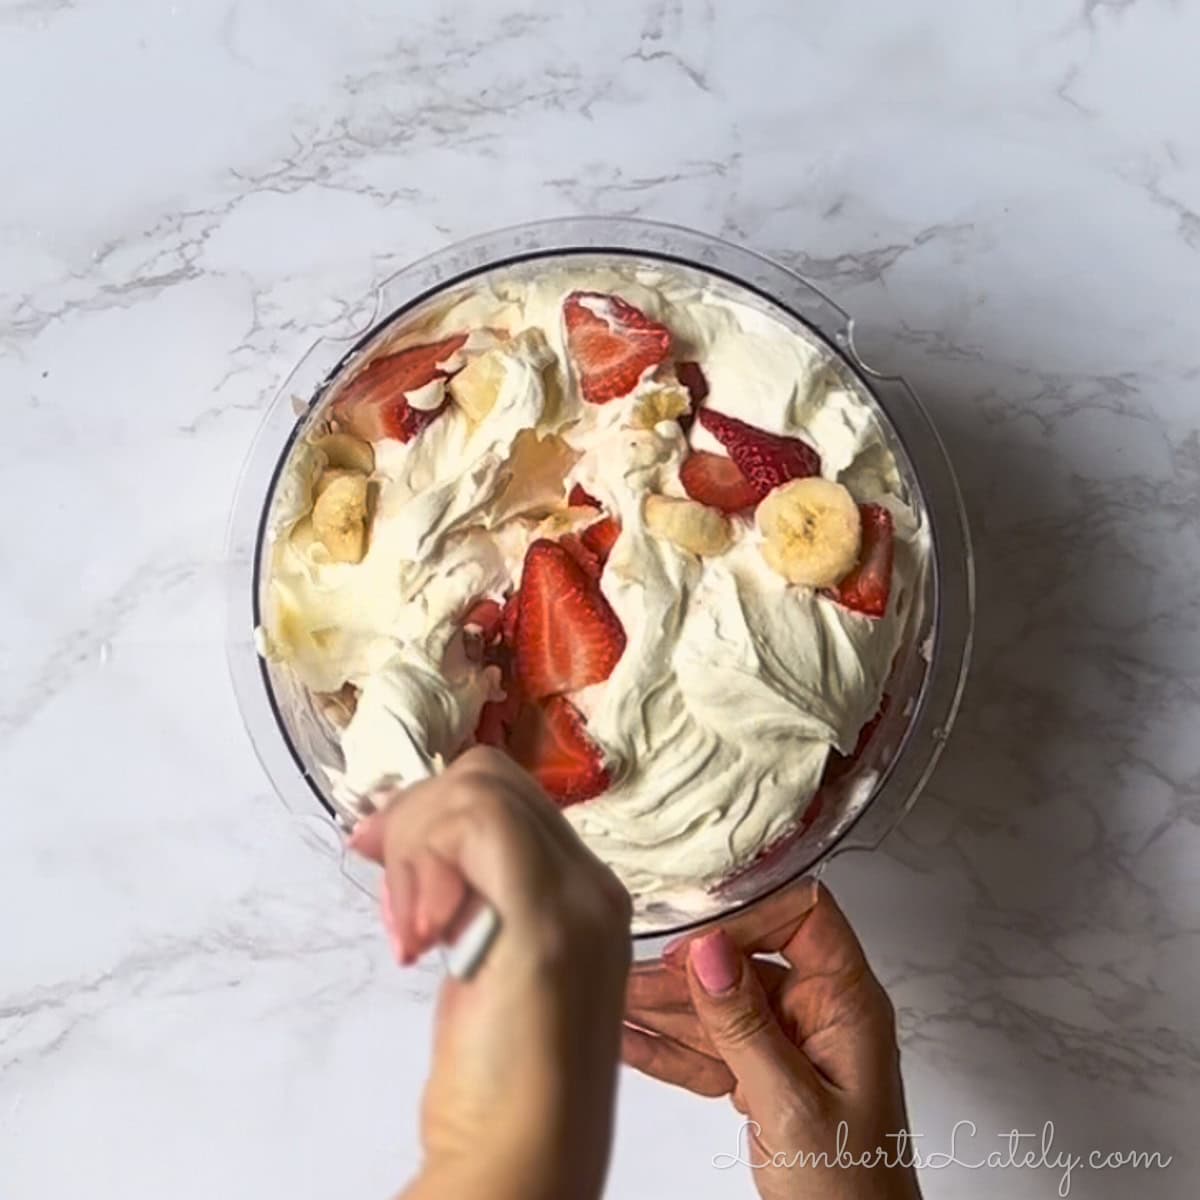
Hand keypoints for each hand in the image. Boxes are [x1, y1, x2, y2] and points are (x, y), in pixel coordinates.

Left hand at [350, 748, 631, 1199]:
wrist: (526, 1164)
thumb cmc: (500, 1080)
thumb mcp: (486, 962)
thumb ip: (474, 898)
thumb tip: (419, 846)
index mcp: (585, 890)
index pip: (509, 795)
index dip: (433, 807)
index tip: (375, 848)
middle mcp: (593, 884)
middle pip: (490, 780)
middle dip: (416, 816)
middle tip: (377, 876)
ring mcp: (577, 900)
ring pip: (479, 793)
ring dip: (413, 843)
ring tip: (404, 926)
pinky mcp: (546, 924)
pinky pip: (477, 828)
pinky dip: (423, 860)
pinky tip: (414, 934)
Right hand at [624, 881, 920, 1199]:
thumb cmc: (854, 1193)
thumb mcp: (792, 1104)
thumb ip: (746, 1026)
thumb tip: (710, 951)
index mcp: (847, 1003)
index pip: (803, 915)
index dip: (749, 914)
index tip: (696, 936)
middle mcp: (819, 1013)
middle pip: (746, 962)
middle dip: (685, 970)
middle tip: (629, 971)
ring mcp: (790, 1044)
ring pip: (719, 1007)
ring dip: (664, 1009)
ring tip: (613, 999)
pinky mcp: (765, 1076)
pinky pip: (711, 1048)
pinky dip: (669, 1048)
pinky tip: (630, 1037)